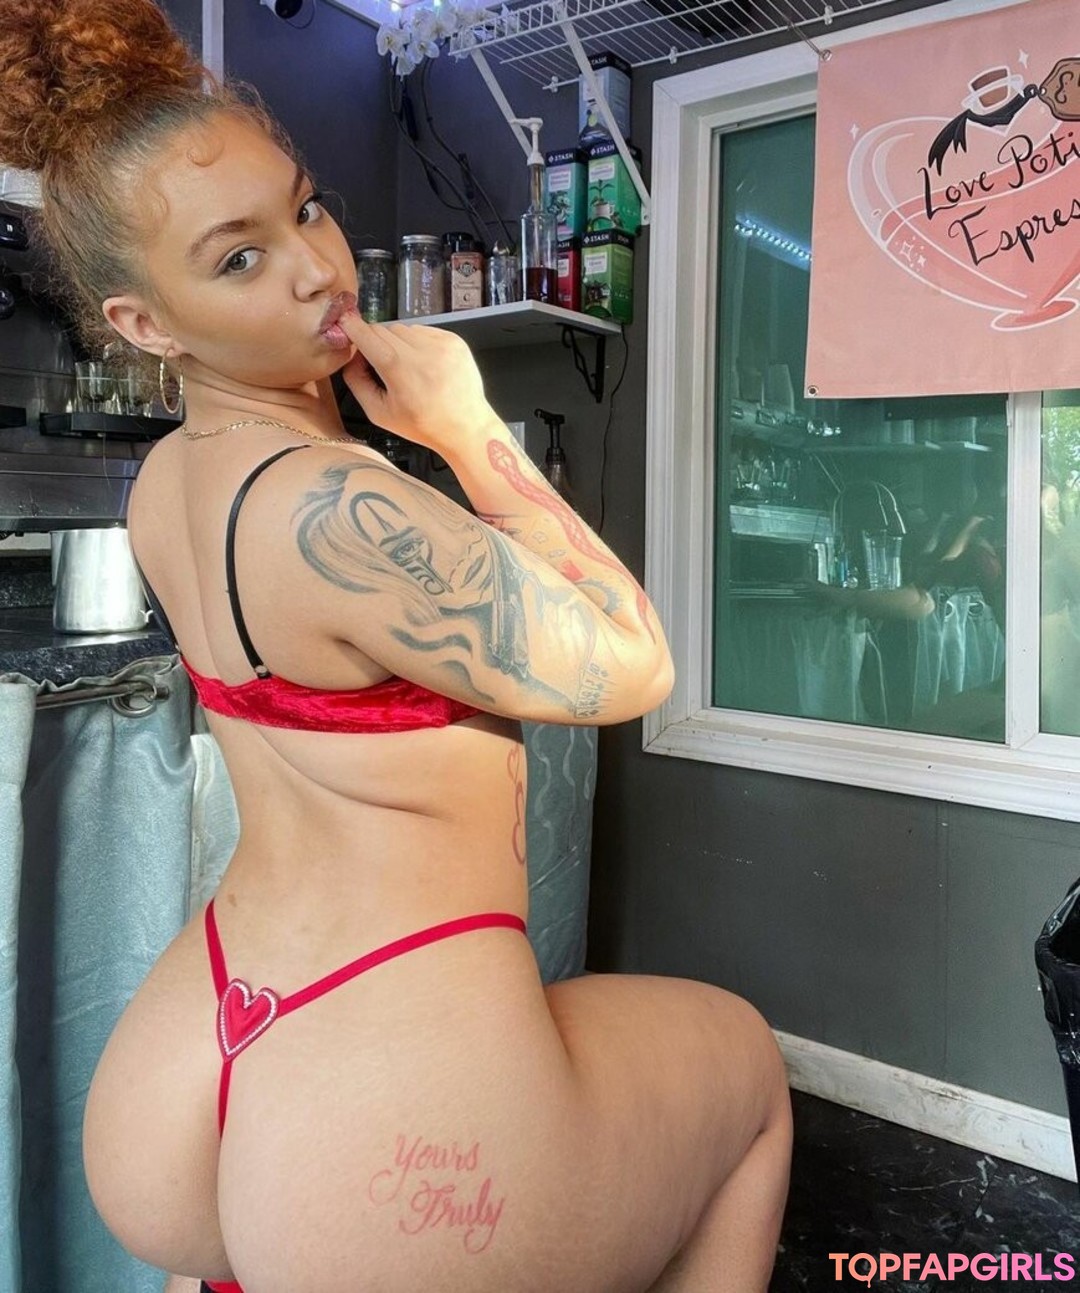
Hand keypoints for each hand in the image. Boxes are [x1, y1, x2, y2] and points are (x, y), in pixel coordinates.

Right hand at [336, 311, 499, 453]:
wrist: (465, 428)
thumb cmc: (423, 425)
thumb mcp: (379, 413)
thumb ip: (356, 381)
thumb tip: (350, 355)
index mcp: (400, 370)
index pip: (367, 334)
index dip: (352, 328)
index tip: (345, 325)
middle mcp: (422, 352)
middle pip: (383, 329)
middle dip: (376, 343)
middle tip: (384, 367)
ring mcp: (441, 344)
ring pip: (403, 328)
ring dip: (398, 343)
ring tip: (409, 370)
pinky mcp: (454, 340)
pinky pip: (424, 330)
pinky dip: (418, 343)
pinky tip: (425, 366)